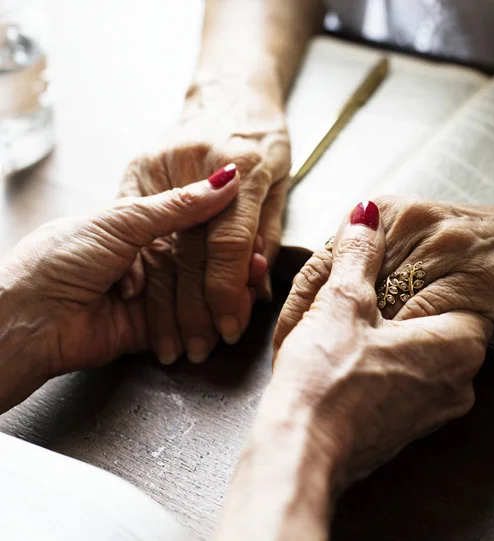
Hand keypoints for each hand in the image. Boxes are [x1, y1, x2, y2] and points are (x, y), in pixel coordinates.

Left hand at [0, 174, 238, 410]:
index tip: (251, 233)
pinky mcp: (148, 330)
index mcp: (137, 225)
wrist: (29, 316)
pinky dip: (210, 320)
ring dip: (225, 294)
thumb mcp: (121, 220)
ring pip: (197, 293)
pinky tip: (232, 315)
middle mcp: (146, 259)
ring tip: (251, 292)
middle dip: (230, 266)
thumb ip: (176, 206)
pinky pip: (187, 323)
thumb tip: (224, 180)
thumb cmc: (61, 257)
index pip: (193, 225)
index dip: (223, 229)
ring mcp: (148, 295)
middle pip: (199, 262)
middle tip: (257, 266)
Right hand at [120, 81, 290, 363]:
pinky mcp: (137, 167)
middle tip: (200, 350)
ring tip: (172, 342)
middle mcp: (197, 162)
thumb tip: (258, 289)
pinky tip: (145, 305)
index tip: (230, 328)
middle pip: (191, 252)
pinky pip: (138, 229)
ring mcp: (160, 163)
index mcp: (243, 163)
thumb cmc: (264, 135)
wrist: (228, 90)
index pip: (231, 243)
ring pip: (160, 246)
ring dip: (165, 302)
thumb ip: (267, 233)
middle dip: (195, 309)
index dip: (229, 292)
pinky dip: (143, 271)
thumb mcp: (280, 180)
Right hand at [270, 201, 492, 481]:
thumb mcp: (342, 302)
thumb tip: (365, 214)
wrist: (300, 451)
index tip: (381, 271)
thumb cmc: (326, 378)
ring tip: (335, 326)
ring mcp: (434, 409)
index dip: (410, 274)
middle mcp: (459, 381)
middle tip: (349, 295)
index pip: (452, 290)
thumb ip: (359, 253)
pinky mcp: (406, 427)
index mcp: (458, 345)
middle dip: (388, 303)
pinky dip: (372, 363)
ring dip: (376, 333)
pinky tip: (337, 358)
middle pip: (427, 320)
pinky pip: (397, 379)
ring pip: (409, 350)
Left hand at [274, 196, 493, 352]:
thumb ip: (357, 258)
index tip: (284, 345)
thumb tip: (307, 301)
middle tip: (298, 367)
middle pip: (345, 285)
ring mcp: (443, 248)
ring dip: (358, 345)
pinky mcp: (475, 277)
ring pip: (384, 305)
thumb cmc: (455, 249)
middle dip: (319, 332)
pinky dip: (404, 346)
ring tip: (335, 376)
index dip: (299, 309)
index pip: (323, 263)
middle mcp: (408, 223)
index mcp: (382, 212)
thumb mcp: (401, 240)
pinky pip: (426, 318)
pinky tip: (390, 369)